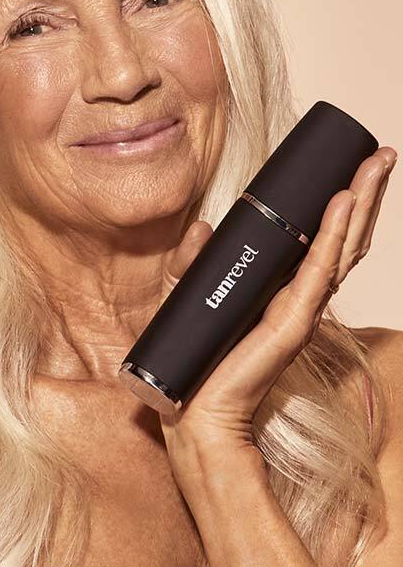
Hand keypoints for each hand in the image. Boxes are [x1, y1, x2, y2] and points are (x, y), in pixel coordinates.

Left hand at [157, 144, 396, 464]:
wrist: (192, 412)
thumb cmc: (194, 362)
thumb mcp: (185, 295)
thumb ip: (193, 260)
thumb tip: (204, 225)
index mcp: (283, 290)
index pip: (324, 240)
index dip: (342, 204)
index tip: (355, 166)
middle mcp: (302, 296)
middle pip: (346, 237)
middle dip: (366, 193)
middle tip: (382, 154)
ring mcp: (303, 308)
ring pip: (343, 247)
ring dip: (362, 202)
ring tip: (378, 163)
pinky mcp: (293, 320)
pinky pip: (319, 269)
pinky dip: (333, 234)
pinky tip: (343, 202)